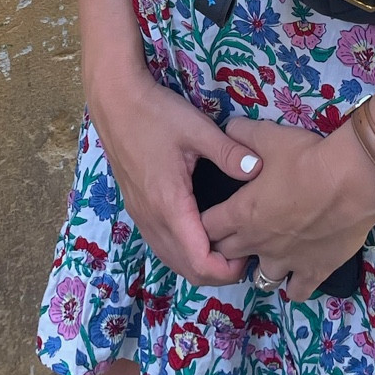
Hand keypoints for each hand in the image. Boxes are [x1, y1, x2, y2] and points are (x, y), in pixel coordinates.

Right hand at [86, 63, 263, 286]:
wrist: (115, 102)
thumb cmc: (156, 114)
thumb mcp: (197, 128)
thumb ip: (229, 151)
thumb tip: (258, 169)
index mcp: (169, 205)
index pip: (200, 262)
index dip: (228, 269)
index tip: (250, 249)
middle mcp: (152, 220)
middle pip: (188, 271)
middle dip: (219, 272)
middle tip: (245, 249)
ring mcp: (141, 217)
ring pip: (173, 261)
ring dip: (201, 263)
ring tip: (227, 241)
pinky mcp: (137, 210)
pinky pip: (163, 246)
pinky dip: (185, 252)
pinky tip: (202, 232)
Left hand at [199, 116, 374, 300]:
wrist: (352, 179)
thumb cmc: (306, 157)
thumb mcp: (268, 136)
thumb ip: (241, 133)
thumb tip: (227, 130)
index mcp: (242, 213)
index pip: (207, 227)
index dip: (206, 221)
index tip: (212, 214)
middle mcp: (259, 243)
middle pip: (227, 255)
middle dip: (226, 244)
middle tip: (237, 231)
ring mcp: (287, 261)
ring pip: (260, 279)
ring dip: (259, 267)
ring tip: (267, 253)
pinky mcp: (314, 271)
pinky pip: (297, 292)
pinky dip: (294, 284)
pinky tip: (297, 272)